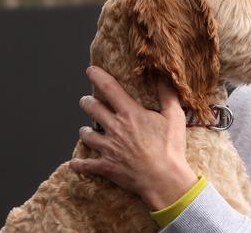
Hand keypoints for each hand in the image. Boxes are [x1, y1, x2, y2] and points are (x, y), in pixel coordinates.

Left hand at [69, 66, 197, 209]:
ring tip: (85, 130)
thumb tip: (164, 77)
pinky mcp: (106, 166)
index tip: (91, 70)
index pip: (110, 88)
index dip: (98, 77)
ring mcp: (108, 148)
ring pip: (86, 135)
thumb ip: (168, 95)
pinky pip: (86, 165)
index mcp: (130, 113)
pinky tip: (75, 163)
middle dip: (87, 102)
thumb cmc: (171, 148)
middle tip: (86, 101)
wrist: (164, 179)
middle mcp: (115, 128)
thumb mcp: (175, 117)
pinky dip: (79, 164)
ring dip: (85, 131)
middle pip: (92, 109)